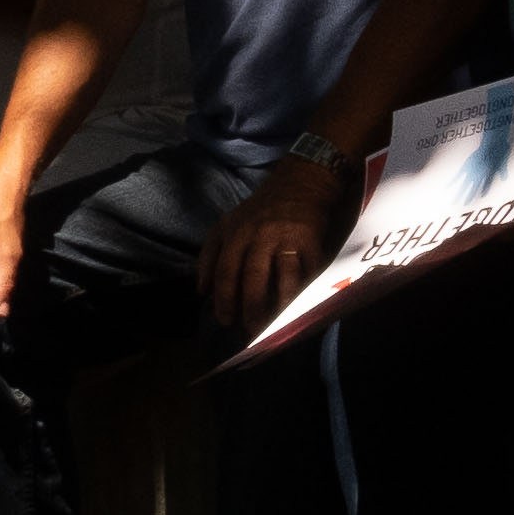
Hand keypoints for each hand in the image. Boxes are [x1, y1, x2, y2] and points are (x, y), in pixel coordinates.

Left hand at [202, 149, 344, 323]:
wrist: (298, 185)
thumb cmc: (257, 211)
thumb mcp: (223, 227)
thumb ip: (208, 257)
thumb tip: (201, 293)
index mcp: (235, 235)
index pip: (225, 273)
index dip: (224, 300)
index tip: (225, 321)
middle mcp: (260, 236)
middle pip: (253, 278)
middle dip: (251, 307)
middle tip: (251, 329)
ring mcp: (288, 237)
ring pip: (284, 276)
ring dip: (281, 304)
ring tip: (277, 324)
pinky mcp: (312, 239)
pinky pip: (310, 269)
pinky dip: (307, 289)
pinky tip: (303, 306)